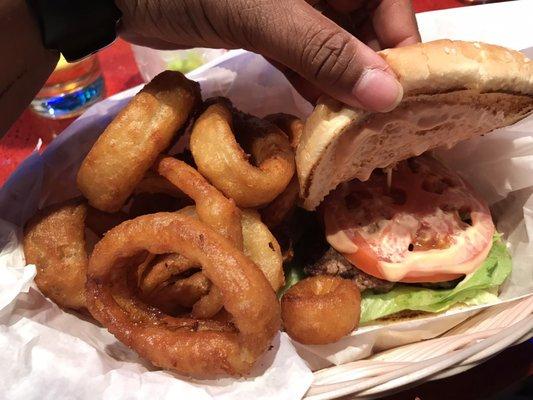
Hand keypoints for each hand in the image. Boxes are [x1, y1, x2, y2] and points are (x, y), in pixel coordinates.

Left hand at [115, 0, 419, 111]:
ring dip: (340, 87)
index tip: (405, 104)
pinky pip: (303, 57)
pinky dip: (311, 84)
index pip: (391, 4)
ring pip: (334, 48)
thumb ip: (326, 52)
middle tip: (376, 128)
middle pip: (365, 30)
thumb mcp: (265, 15)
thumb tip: (387, 96)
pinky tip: (319, 116)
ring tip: (352, 131)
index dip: (402, 52)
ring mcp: (295, 6)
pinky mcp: (269, 26)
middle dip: (369, 77)